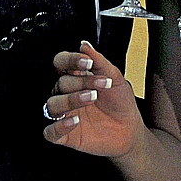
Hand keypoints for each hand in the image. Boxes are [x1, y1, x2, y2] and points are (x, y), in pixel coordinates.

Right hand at [43, 42, 142, 158]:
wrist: (130, 129)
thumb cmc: (121, 102)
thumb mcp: (115, 78)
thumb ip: (99, 61)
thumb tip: (84, 45)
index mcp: (76, 77)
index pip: (61, 63)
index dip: (70, 60)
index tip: (87, 62)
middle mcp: (67, 94)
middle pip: (60, 83)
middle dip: (81, 82)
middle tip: (101, 85)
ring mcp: (65, 114)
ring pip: (52, 104)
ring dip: (70, 100)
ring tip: (91, 98)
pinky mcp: (66, 135)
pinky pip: (50, 132)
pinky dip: (58, 126)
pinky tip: (74, 121)